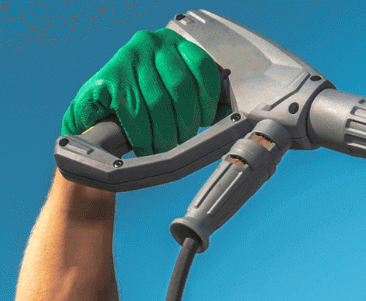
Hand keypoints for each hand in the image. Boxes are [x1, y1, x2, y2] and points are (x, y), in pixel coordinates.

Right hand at [62, 28, 221, 158]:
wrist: (95, 108)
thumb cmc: (141, 100)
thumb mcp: (174, 90)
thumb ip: (200, 96)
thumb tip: (226, 112)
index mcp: (174, 44)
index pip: (202, 67)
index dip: (209, 99)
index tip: (205, 120)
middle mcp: (151, 43)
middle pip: (181, 88)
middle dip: (185, 123)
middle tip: (182, 142)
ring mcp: (128, 58)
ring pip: (158, 102)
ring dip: (164, 133)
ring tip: (164, 147)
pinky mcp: (107, 78)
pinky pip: (134, 113)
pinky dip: (143, 135)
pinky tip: (145, 145)